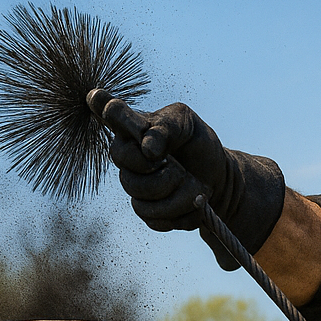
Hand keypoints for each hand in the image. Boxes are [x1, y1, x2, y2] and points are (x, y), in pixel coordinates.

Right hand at [87, 92, 285, 269]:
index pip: (112, 114)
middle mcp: (127, 155)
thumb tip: (147, 148)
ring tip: (194, 184)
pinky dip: (184, 213)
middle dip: (161, 169)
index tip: (104, 101)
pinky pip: (156, 219)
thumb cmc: (196, 142)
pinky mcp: (146, 210)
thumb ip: (167, 128)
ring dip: (178, 194)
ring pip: (141, 200)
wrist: (216, 174)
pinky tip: (194, 200)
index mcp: (132, 126)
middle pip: (126, 164)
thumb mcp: (187, 124)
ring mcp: (134, 184)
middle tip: (180, 166)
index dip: (106, 109)